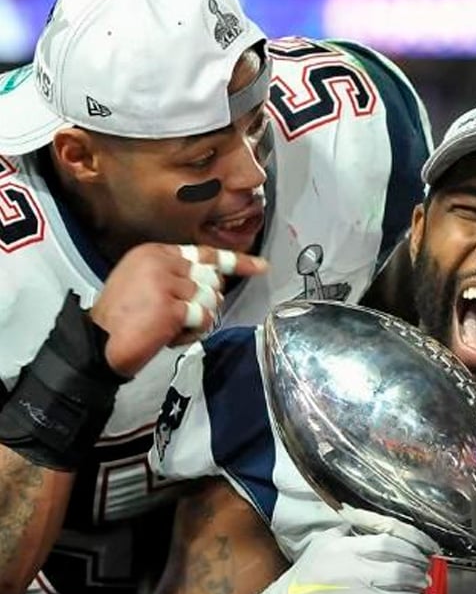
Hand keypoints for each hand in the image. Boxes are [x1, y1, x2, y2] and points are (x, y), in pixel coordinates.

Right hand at [90, 243, 267, 375]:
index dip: (237, 262)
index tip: (262, 267)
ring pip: (211, 301)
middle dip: (206, 302)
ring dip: (198, 321)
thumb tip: (213, 280)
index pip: (206, 254)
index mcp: (155, 252)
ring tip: (170, 327)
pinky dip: (192, 333)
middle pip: (213, 279)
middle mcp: (162, 261)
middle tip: (181, 317)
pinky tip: (171, 336)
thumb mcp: (144, 283)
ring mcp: (167, 283)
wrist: (96, 342)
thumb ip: (176, 275)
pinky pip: (203, 319)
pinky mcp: (172, 307)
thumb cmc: (122, 319)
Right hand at [237, 514, 435, 593]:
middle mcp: (355, 574)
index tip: (426, 555)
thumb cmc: (303, 585)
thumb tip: (371, 523)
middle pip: (402, 571)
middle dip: (420, 577)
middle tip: (424, 581)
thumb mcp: (319, 547)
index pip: (391, 542)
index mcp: (345, 550)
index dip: (415, 548)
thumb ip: (345, 533)